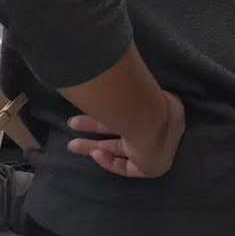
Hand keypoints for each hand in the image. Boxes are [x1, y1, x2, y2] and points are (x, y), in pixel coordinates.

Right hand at [66, 90, 185, 178]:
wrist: (151, 116)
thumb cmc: (138, 96)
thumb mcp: (126, 81)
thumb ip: (115, 83)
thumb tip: (95, 68)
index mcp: (161, 103)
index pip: (134, 110)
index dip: (109, 112)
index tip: (93, 108)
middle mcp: (162, 125)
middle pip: (124, 129)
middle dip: (96, 126)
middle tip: (74, 123)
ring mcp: (160, 147)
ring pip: (122, 148)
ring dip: (95, 145)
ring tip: (72, 145)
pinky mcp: (154, 166)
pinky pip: (128, 167)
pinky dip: (109, 161)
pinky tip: (95, 153)